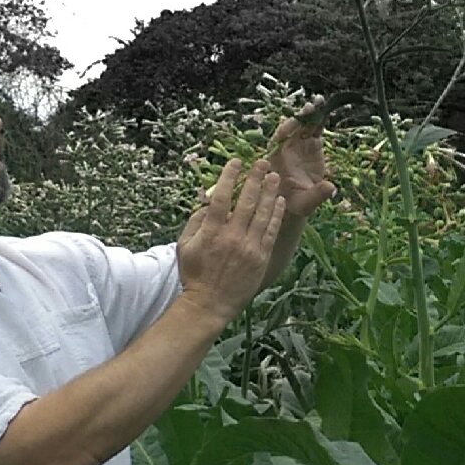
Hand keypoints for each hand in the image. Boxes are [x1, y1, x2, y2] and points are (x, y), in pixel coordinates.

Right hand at [176, 158, 286, 322]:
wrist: (210, 303)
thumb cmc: (194, 274)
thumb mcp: (185, 245)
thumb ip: (195, 221)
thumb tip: (206, 202)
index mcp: (211, 231)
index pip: (222, 196)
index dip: (230, 176)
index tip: (236, 162)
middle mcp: (231, 236)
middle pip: (247, 200)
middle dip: (256, 178)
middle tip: (263, 163)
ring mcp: (248, 247)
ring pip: (262, 213)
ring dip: (270, 192)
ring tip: (275, 177)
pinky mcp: (260, 257)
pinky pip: (271, 231)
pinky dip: (276, 214)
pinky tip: (279, 202)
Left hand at [267, 102, 336, 218]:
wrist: (297, 203)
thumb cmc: (294, 205)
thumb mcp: (304, 203)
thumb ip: (316, 195)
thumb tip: (331, 187)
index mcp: (276, 159)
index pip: (278, 141)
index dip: (284, 131)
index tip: (292, 124)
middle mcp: (286, 148)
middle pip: (292, 129)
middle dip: (300, 118)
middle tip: (310, 108)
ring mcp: (299, 144)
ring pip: (304, 126)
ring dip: (311, 115)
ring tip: (320, 103)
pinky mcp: (311, 144)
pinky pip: (315, 129)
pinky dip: (320, 120)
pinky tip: (326, 109)